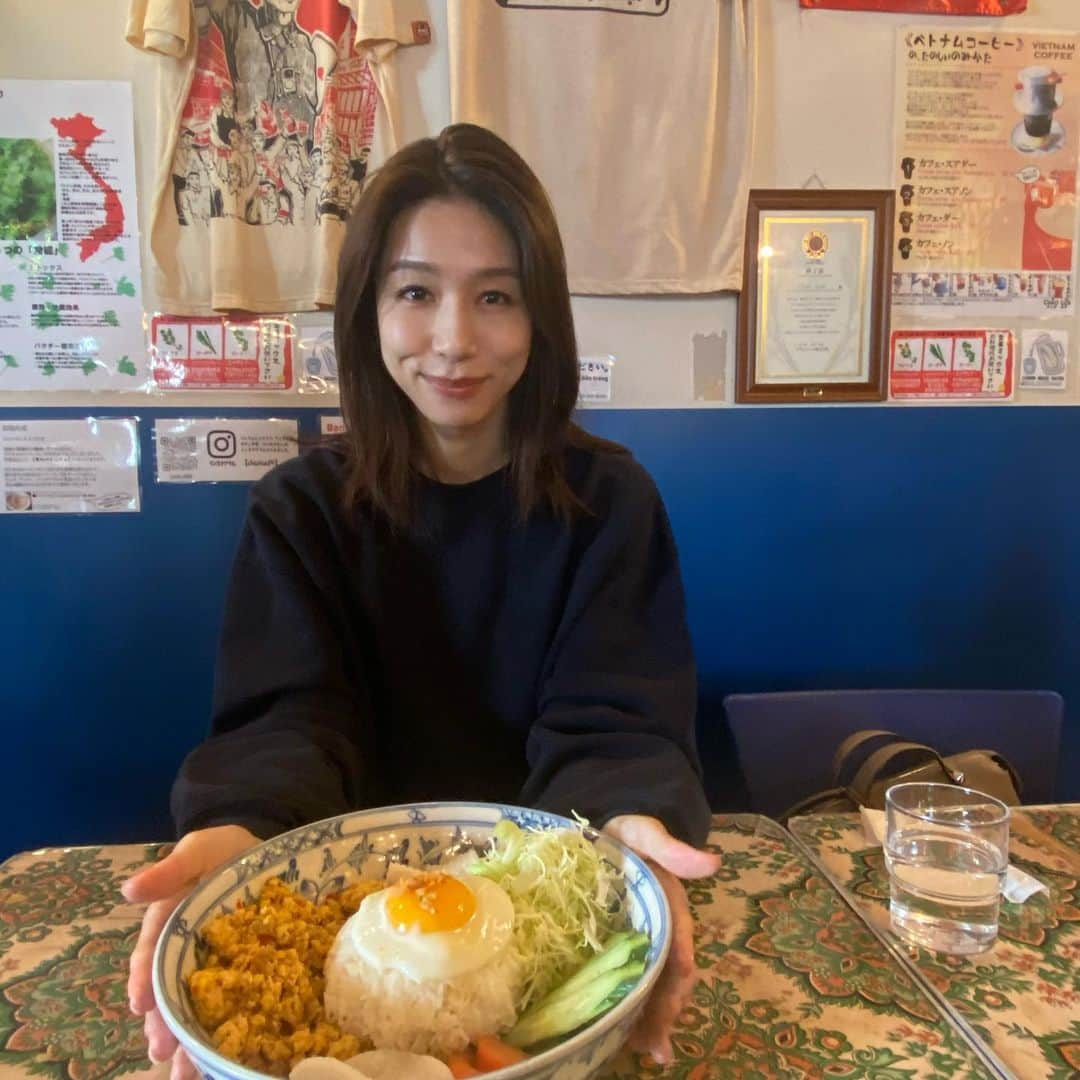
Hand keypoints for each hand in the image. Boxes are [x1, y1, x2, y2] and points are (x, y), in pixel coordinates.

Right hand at [122, 824, 259, 1078]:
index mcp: (171, 920)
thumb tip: (130, 889)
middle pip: (170, 989)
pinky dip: (223, 1030)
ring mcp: (213, 963)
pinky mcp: (243, 969)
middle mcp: (186, 948)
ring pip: (195, 1005)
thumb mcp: (198, 850)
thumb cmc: (223, 850)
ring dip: (187, 1038)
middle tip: (162, 1050)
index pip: (153, 951)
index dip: (145, 977)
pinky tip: (218, 1060)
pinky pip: (231, 1002)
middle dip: (164, 1022)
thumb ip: (171, 869)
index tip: (141, 1003)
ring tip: (183, 1071)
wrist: (263, 850)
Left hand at [603, 814, 719, 1065]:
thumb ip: (671, 848)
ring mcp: (645, 943)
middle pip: (670, 979)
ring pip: (654, 988)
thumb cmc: (629, 832)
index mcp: (670, 908)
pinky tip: (624, 1039)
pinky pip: (634, 984)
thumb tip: (711, 862)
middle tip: (654, 1048)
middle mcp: (663, 931)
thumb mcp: (645, 833)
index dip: (679, 975)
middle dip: (666, 1012)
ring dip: (652, 1021)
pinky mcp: (625, 948)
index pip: (681, 948)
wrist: (608, 829)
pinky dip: (633, 1012)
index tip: (675, 999)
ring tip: (645, 1053)